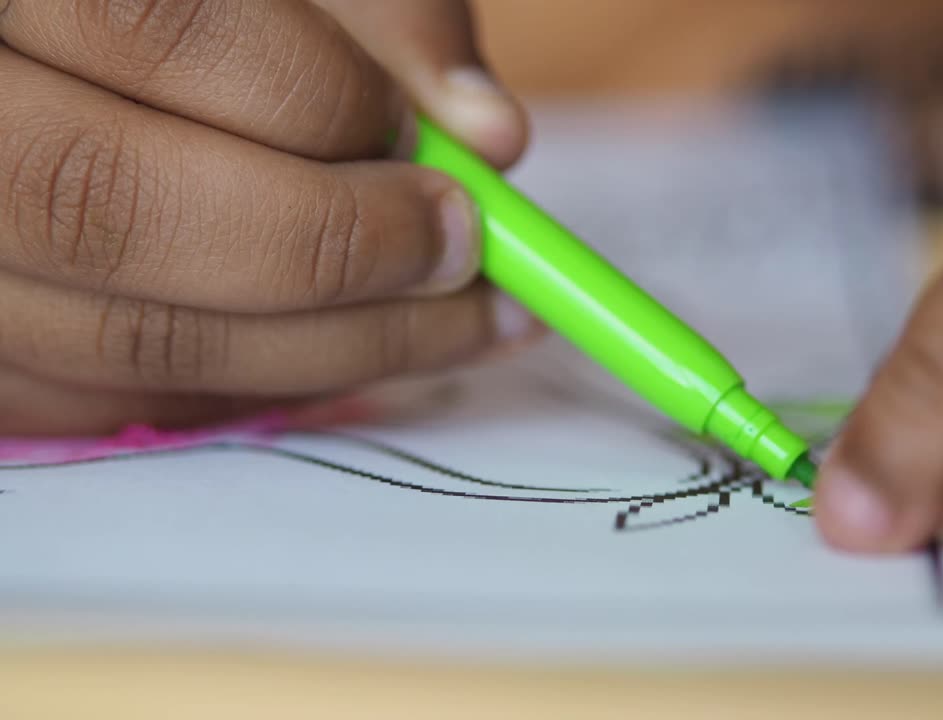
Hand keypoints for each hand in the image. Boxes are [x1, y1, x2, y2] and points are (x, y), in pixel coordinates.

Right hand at [0, 0, 535, 433]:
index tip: (453, 157)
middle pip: (109, 210)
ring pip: (115, 331)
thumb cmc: (196, 8)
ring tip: (452, 323)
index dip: (321, 103)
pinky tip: (336, 351)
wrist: (84, 47)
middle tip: (464, 258)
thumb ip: (386, 17)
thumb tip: (491, 137)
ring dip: (316, 348)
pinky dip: (241, 384)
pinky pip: (98, 398)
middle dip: (328, 248)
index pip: (153, 25)